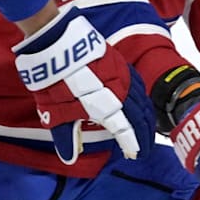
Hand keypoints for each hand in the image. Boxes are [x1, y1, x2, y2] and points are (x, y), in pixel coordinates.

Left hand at [13, 5, 153, 163]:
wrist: (53, 42)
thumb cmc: (54, 80)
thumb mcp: (54, 112)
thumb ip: (66, 136)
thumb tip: (70, 158)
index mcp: (107, 107)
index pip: (126, 132)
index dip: (132, 145)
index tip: (133, 154)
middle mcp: (120, 92)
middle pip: (140, 117)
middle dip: (144, 134)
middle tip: (144, 147)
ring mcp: (122, 75)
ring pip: (142, 100)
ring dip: (146, 116)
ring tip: (146, 128)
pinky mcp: (119, 62)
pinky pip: (137, 84)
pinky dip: (142, 97)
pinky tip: (140, 102)